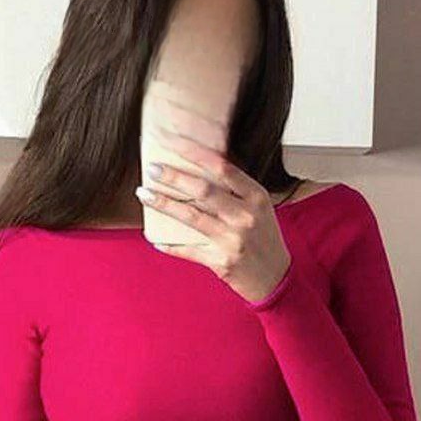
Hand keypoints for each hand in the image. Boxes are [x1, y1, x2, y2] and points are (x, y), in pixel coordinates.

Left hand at [135, 127, 291, 303]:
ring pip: (190, 217)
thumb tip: (202, 167)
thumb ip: (237, 190)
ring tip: (144, 194)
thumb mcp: (260, 208)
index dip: (196, 153)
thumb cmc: (264, 239)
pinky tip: (154, 238)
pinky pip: (188, 249)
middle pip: (203, 190)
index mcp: (255, 197)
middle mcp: (245, 216)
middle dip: (173, 177)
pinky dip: (169, 244)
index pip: (223, 167)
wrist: (276, 278)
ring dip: (163, 204)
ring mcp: (232, 240)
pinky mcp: (220, 261)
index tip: (175, 143)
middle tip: (152, 169)